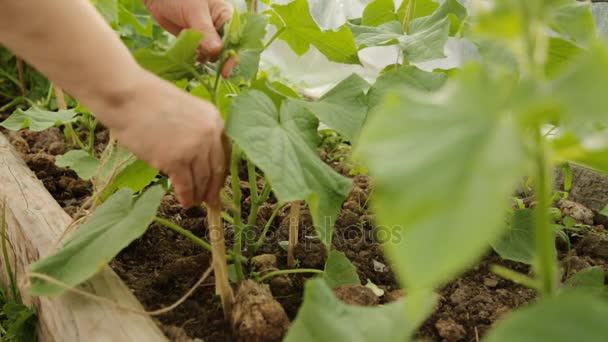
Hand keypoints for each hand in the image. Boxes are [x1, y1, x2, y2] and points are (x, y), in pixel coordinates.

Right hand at [108, 70, 229, 207]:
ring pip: (202, 178)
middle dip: (213, 187)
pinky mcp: (176, 160)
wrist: (126, 95)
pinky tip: (184, 202)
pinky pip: (186, 185)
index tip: (218, 182)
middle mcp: (210, 133)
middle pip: (216, 167)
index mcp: (214, 118)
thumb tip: (196, 154)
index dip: (221, 170)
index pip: (224, 151)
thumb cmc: (147, 99)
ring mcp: (194, 147)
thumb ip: (194, 129)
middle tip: (211, 200)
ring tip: (195, 203)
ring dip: (199, 194)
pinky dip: (186, 196)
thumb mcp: (183, 109)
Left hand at [144, 0, 235, 76]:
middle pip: (225, 50)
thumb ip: (206, 31)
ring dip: (201, 55)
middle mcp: (220, 27)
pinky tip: (185, 47)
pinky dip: (193, 56)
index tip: (226, 70)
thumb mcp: (195, 11)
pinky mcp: (196, 42)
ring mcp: (208, 36)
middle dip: (214, 56)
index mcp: (226, 16)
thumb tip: (217, 51)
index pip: (235, 39)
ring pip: (211, 55)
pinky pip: (199, 55)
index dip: (232, 56)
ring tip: (190, 44)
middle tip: (200, 53)